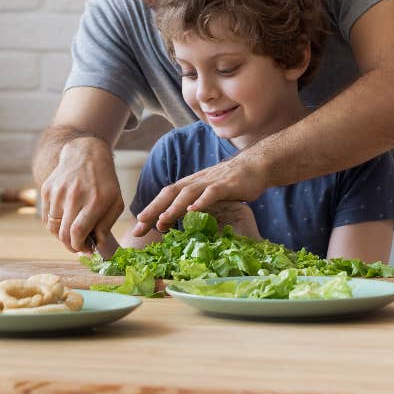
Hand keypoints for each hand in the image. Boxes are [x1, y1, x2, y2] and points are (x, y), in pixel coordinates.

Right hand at [40, 136, 123, 252]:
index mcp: (94, 199)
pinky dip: (54, 225)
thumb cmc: (105, 181)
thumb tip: (97, 245)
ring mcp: (58, 192)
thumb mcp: (116, 201)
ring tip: (73, 234)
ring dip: (61, 237)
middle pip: (63, 233)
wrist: (86, 154)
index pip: (78, 232)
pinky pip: (46, 217)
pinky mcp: (47, 189)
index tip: (86, 250)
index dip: (80, 247)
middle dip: (70, 246)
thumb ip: (107, 224)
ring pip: (52, 227)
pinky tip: (65, 222)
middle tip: (79, 247)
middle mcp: (74, 195)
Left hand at [133, 153, 268, 236]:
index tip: (137, 227)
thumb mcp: (209, 194)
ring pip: (188, 193)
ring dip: (173, 208)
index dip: (151, 210)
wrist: (255, 166)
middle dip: (153, 210)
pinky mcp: (227, 185)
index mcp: (191, 184)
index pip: (166, 196)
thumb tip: (182, 222)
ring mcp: (211, 182)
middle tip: (139, 227)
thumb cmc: (232, 183)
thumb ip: (195, 204)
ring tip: (162, 221)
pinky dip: (202, 202)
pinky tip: (193, 211)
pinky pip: (212, 193)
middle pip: (170, 193)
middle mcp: (197, 182)